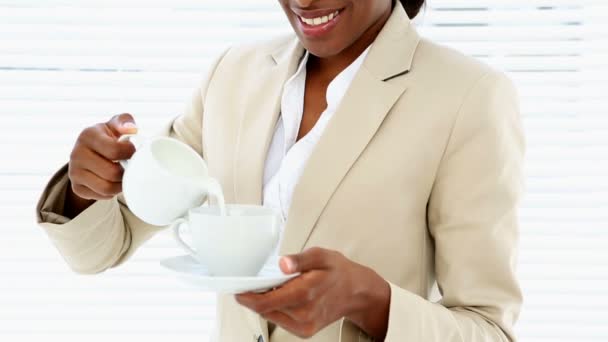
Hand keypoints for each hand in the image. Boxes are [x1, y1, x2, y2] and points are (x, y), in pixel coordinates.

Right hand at [65, 114, 137, 215]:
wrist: (90, 151)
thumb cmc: (109, 137)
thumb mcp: (116, 125)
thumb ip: (125, 121)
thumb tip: (132, 129)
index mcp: (88, 135)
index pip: (114, 150)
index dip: (129, 153)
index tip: (132, 151)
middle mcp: (76, 153)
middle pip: (112, 173)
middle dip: (126, 172)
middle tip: (129, 166)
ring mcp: (74, 172)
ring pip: (107, 188)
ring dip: (121, 184)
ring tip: (124, 175)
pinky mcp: (76, 187)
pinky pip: (102, 196)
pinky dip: (112, 192)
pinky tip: (113, 182)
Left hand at [235, 247, 390, 339]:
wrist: (357, 292)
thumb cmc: (338, 272)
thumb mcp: (321, 255)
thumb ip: (300, 259)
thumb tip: (283, 263)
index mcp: (305, 294)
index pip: (265, 302)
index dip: (247, 297)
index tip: (237, 289)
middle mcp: (304, 314)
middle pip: (265, 309)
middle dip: (256, 296)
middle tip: (255, 282)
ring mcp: (304, 326)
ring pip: (271, 315)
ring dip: (266, 302)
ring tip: (274, 286)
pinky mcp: (305, 331)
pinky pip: (280, 320)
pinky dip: (276, 308)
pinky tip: (284, 297)